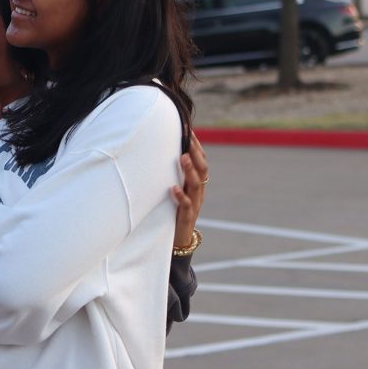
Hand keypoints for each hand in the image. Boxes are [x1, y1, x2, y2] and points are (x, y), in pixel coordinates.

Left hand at [171, 131, 208, 248]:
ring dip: (189, 170)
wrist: (180, 238)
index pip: (201, 161)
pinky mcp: (187, 217)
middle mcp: (198, 192)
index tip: (188, 130)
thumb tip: (165, 152)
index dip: (197, 146)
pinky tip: (173, 188)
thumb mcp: (178, 189)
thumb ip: (174, 174)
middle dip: (196, 152)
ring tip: (183, 157)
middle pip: (202, 169)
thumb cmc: (175, 210)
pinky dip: (181, 196)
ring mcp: (195, 204)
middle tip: (187, 138)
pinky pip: (186, 206)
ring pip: (196, 185)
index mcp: (197, 183)